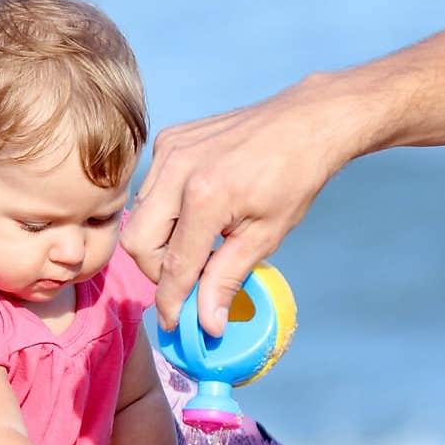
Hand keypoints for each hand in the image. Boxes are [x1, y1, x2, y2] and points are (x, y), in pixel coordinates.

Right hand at [121, 71, 371, 334]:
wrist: (305, 121)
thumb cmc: (294, 177)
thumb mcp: (265, 236)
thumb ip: (227, 279)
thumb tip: (206, 324)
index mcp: (205, 195)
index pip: (173, 265)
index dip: (171, 301)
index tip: (173, 323)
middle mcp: (177, 169)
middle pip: (138, 242)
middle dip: (159, 269)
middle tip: (192, 278)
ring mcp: (169, 149)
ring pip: (139, 216)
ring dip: (162, 241)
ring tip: (202, 244)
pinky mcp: (168, 140)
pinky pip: (150, 189)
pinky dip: (166, 211)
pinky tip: (199, 213)